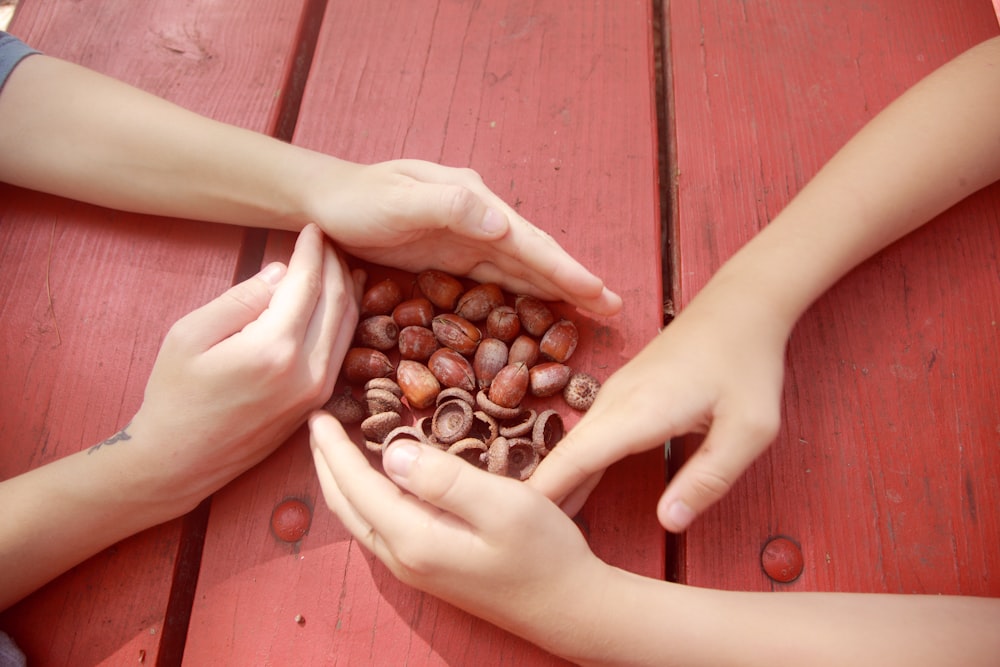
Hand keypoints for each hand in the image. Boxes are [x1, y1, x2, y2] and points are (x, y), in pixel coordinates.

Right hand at [124, 224, 360, 509]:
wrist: (178, 461)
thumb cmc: (174, 395)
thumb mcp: (190, 335)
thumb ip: (241, 298)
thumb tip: (282, 272)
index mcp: (273, 349)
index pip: (308, 284)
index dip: (313, 251)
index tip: (312, 228)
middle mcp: (306, 371)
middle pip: (338, 301)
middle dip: (335, 264)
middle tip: (328, 240)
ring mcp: (318, 391)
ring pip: (348, 326)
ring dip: (347, 289)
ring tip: (339, 263)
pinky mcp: (318, 403)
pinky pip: (342, 350)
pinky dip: (345, 319)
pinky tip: (339, 302)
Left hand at [304, 158, 622, 315]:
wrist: (322, 201)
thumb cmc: (356, 199)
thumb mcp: (398, 200)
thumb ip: (448, 208)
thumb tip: (503, 225)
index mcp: (473, 202)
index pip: (528, 241)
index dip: (565, 269)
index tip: (599, 292)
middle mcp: (477, 219)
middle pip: (535, 256)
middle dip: (575, 282)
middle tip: (615, 308)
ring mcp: (466, 238)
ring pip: (521, 269)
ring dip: (556, 291)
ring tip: (593, 310)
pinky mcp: (451, 258)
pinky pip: (496, 280)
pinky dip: (523, 294)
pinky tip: (541, 310)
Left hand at [308, 412, 609, 656]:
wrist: (570, 609)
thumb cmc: (545, 553)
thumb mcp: (502, 505)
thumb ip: (444, 479)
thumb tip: (392, 451)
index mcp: (414, 539)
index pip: (356, 486)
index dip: (333, 448)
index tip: (318, 413)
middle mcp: (404, 559)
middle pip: (346, 506)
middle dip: (326, 463)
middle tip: (318, 423)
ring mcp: (415, 569)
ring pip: (360, 519)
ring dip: (342, 480)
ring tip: (338, 446)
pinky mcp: (430, 569)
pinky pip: (379, 526)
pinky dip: (365, 496)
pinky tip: (379, 479)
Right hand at [529, 280, 788, 531]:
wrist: (739, 307)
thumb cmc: (747, 367)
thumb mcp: (748, 430)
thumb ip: (709, 479)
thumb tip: (668, 523)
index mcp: (638, 412)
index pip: (574, 460)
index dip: (542, 494)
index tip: (512, 527)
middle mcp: (614, 402)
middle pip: (563, 455)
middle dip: (536, 496)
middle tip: (513, 541)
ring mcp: (614, 396)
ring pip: (571, 445)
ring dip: (552, 482)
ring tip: (534, 528)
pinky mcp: (621, 395)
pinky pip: (586, 437)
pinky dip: (571, 466)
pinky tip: (569, 490)